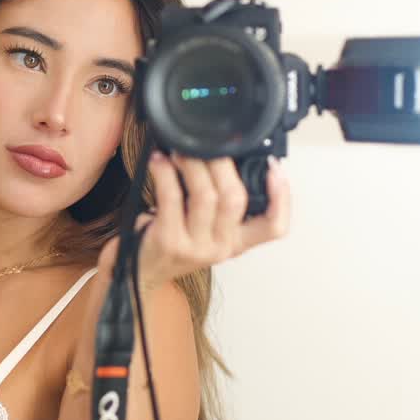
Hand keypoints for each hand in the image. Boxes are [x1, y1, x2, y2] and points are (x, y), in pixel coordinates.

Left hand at [96, 151, 290, 292]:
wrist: (137, 275)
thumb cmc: (168, 243)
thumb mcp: (203, 227)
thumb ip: (219, 201)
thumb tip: (223, 155)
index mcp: (236, 242)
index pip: (274, 227)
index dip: (282, 198)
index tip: (275, 168)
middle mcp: (221, 247)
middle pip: (236, 199)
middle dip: (222, 164)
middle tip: (207, 144)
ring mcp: (195, 247)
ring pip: (205, 196)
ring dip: (193, 164)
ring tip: (180, 149)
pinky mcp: (169, 241)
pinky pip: (171, 198)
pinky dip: (165, 173)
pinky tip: (159, 161)